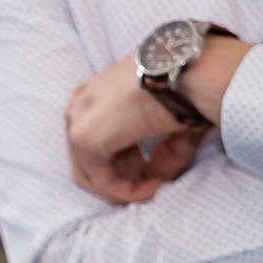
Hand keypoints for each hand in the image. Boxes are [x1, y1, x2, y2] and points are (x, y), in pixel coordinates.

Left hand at [64, 58, 208, 204]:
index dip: (124, 165)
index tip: (155, 174)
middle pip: (88, 161)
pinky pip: (101, 180)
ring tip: (154, 188)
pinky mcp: (84, 139)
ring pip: (90, 176)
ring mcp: (77, 122)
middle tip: (154, 182)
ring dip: (123, 189)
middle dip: (122, 178)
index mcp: (93, 97)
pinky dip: (126, 191)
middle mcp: (79, 107)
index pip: (95, 143)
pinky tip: (152, 188)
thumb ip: (161, 154)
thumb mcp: (168, 124)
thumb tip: (156, 180)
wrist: (185, 71)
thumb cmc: (183, 88)